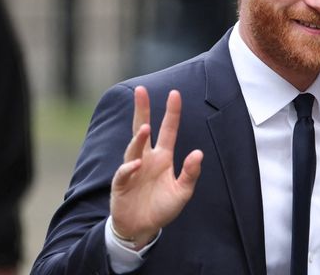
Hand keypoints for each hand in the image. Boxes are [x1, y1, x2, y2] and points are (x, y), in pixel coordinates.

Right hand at [110, 86, 202, 248]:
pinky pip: (124, 173)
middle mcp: (146, 158)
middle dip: (142, 110)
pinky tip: (137, 163)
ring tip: (145, 128)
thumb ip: (190, 173)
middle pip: (142, 129)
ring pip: (134, 148)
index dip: (171, 113)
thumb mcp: (182, 192)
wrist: (142, 228)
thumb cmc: (162, 207)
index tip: (175, 93)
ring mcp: (132, 169)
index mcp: (162, 157)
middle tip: (141, 90)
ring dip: (138, 138)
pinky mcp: (121, 184)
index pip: (168, 130)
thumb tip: (198, 153)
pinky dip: (129, 167)